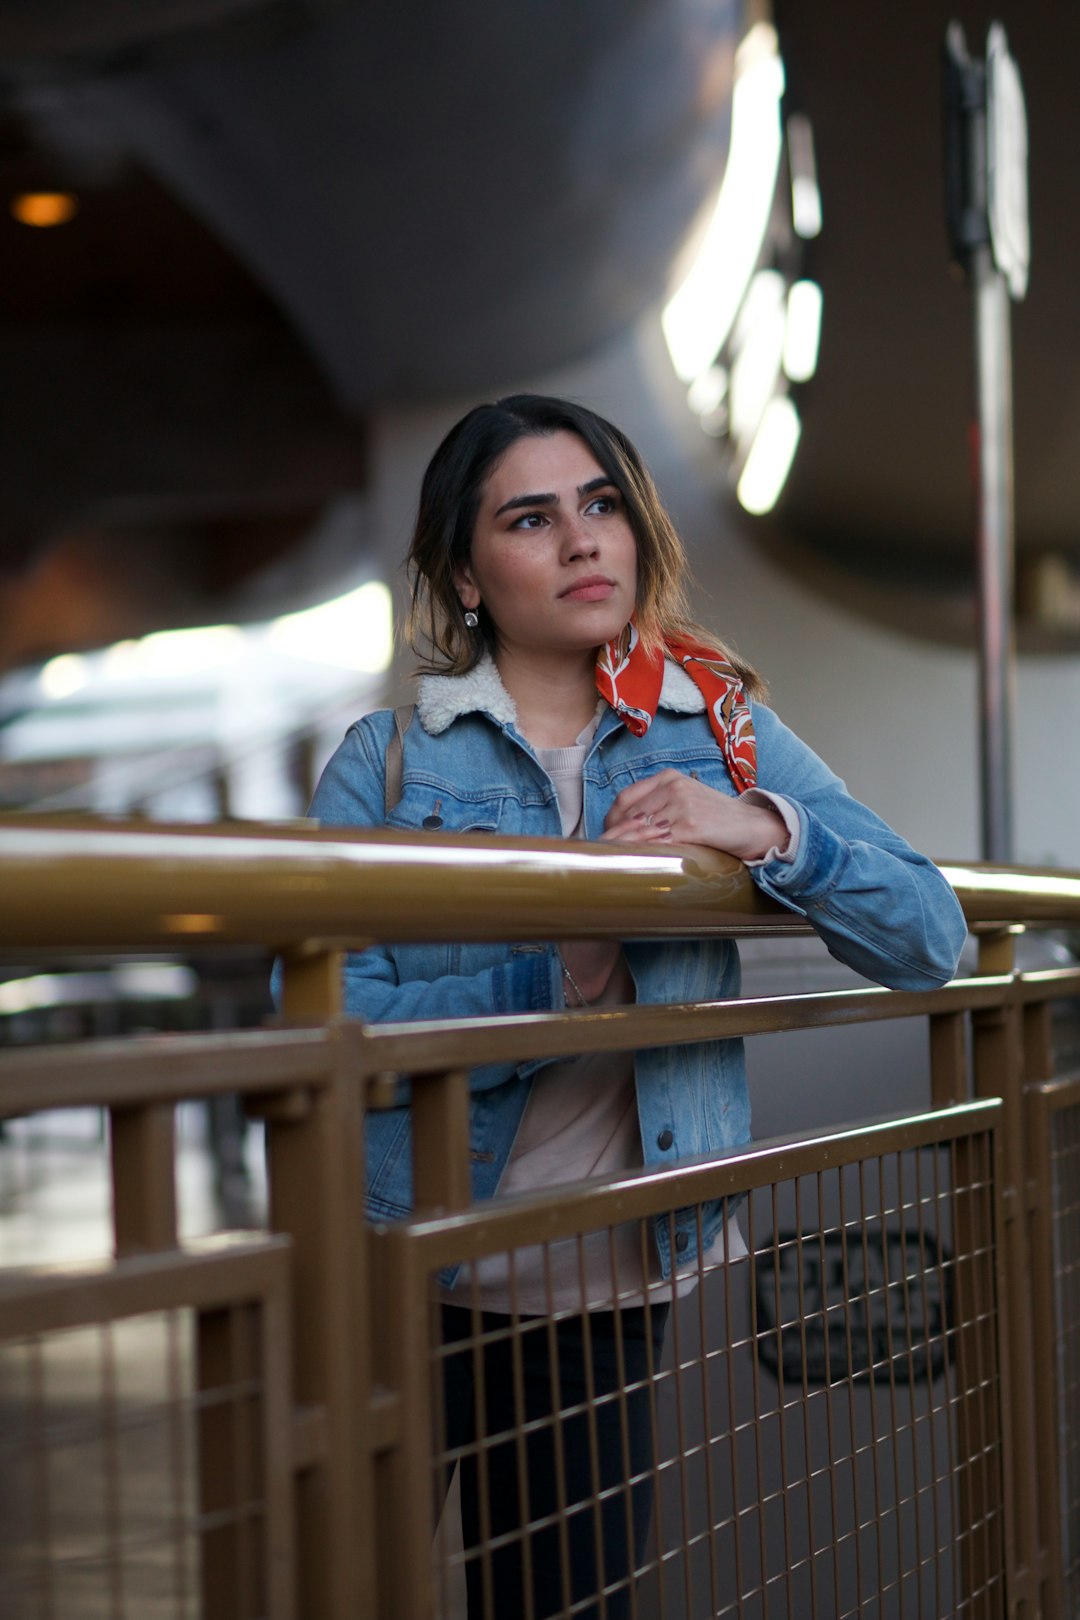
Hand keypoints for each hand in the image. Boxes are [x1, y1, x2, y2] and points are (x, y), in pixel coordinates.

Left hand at [601, 770, 788, 862]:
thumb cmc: (716, 817)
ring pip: (640, 829)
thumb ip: (659, 805)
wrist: (753, 826)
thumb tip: (627, 826)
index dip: (611, 821)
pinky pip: (658, 841)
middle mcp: (673, 787)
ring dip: (624, 847)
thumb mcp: (686, 799)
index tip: (605, 837)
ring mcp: (682, 805)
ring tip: (614, 861)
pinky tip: (636, 862)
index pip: (625, 799)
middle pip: (629, 815)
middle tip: (604, 854)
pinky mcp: (692, 826)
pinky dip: (643, 852)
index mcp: (668, 778)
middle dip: (614, 836)